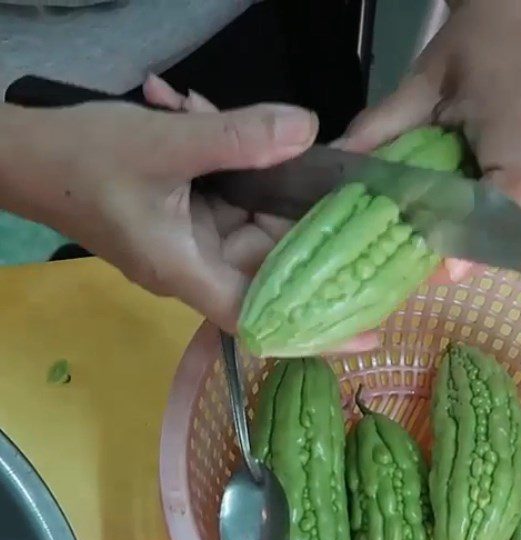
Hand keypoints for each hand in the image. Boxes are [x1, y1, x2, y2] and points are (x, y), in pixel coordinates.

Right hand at [1, 83, 314, 333]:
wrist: (20, 153)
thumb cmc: (80, 159)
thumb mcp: (163, 144)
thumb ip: (236, 138)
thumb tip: (306, 131)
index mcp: (189, 271)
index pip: (264, 316)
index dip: (316, 331)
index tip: (370, 335)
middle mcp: (196, 266)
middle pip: (268, 252)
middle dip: (285, 198)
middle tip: (314, 160)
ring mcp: (190, 241)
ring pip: (247, 212)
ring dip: (243, 161)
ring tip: (206, 113)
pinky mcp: (183, 217)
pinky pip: (222, 195)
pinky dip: (219, 156)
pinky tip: (190, 108)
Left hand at [338, 0, 520, 280]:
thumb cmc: (472, 46)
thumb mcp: (421, 80)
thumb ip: (383, 125)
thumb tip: (340, 163)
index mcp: (516, 122)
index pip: (511, 186)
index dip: (480, 229)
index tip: (447, 265)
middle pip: (512, 218)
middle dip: (467, 248)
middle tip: (421, 270)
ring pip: (515, 219)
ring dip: (475, 240)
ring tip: (428, 256)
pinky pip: (513, 208)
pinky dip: (482, 224)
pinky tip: (449, 231)